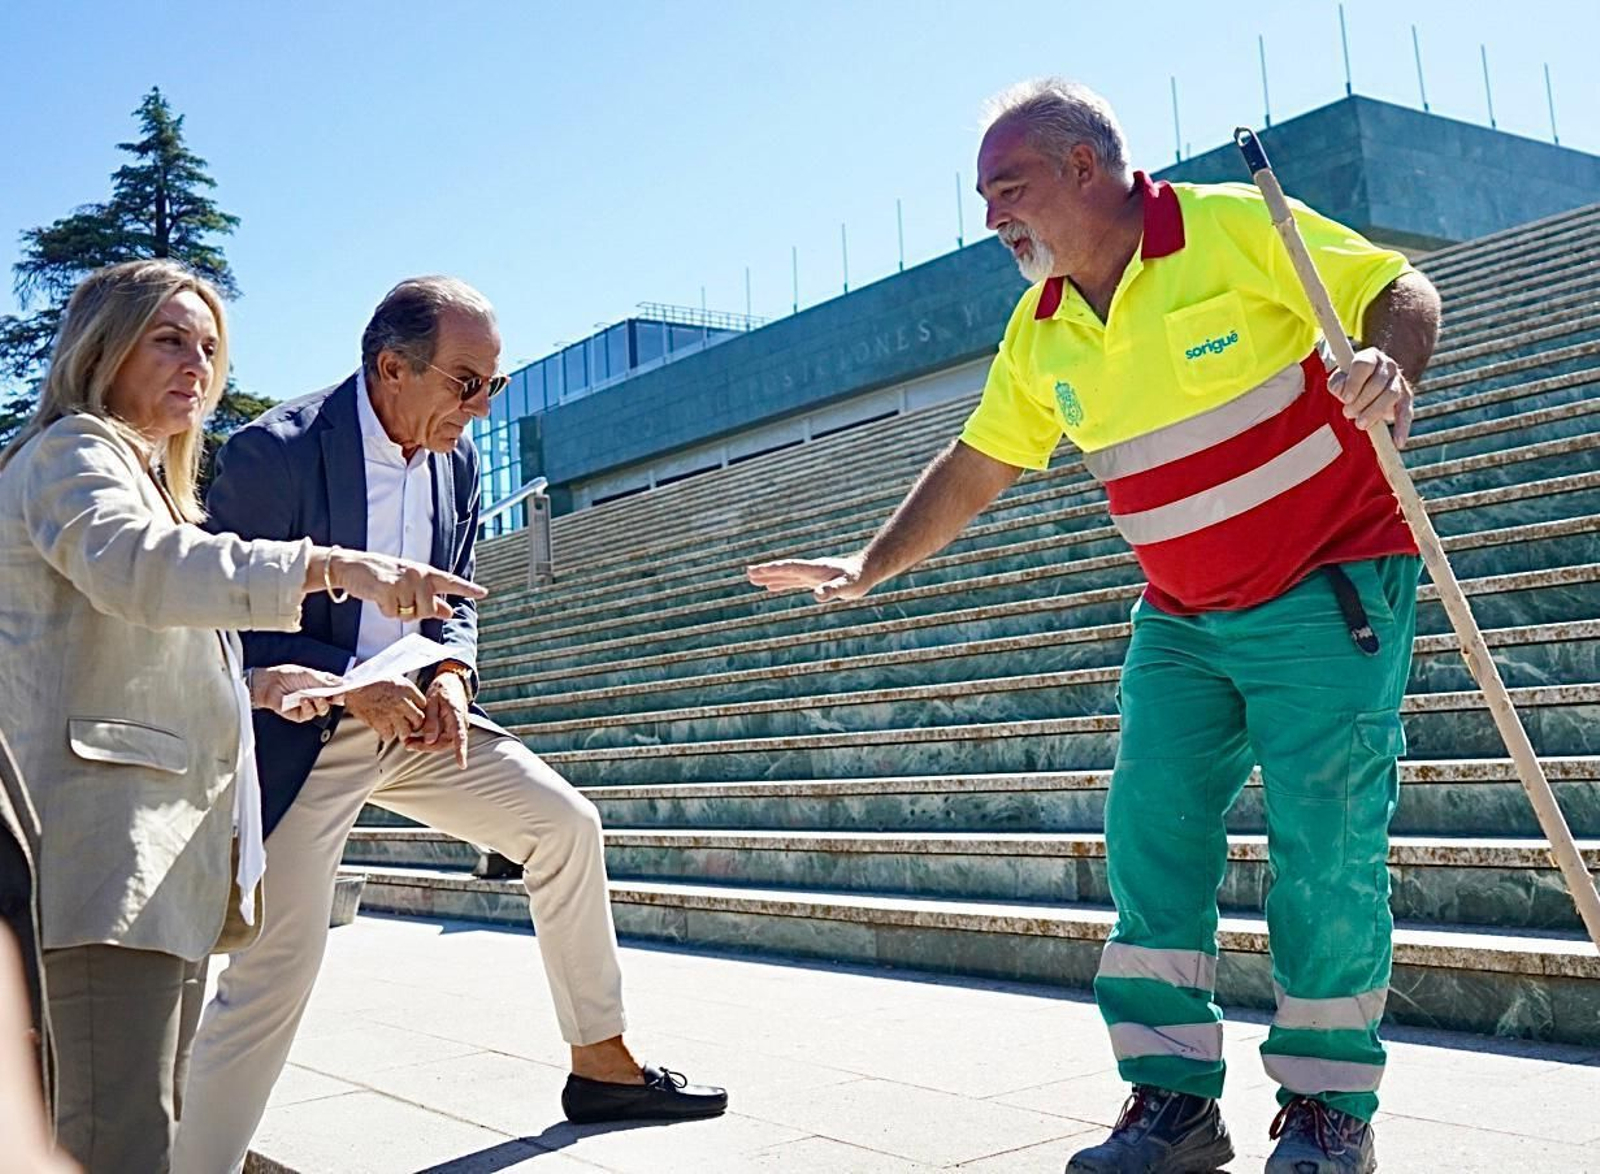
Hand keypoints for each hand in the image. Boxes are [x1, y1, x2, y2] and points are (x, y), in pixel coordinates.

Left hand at [249, 665, 344, 722]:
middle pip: (334, 702)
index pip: (337, 690)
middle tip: (336, 695)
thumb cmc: (287, 675)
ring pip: (323, 710)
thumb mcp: (309, 674)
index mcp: (322, 685)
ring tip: (314, 696)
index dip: (343, 690)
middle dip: (336, 699)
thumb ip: (325, 681)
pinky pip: (309, 715)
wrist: (269, 683)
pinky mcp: (299, 715)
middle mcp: (317, 697)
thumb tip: (341, 683)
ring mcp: (309, 706)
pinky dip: (308, 708)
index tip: (348, 689)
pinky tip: (302, 700)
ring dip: (321, 704)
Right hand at [318, 549, 487, 619]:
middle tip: (400, 601)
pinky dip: (385, 611)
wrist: (353, 566)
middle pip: (428, 610)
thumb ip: (432, 599)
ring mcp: (404, 581)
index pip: (450, 581)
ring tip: (388, 596)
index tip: (484, 593)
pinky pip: (393, 613)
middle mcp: (418, 574)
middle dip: (414, 612)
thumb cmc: (383, 577)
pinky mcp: (389, 589)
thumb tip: (450, 613)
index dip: (467, 589)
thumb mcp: (410, 585)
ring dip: (398, 611)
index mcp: (425, 572)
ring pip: (410, 614)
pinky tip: (379, 597)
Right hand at [342, 677, 427, 743]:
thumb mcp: (393, 678)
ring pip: (406, 731)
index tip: (414, 712)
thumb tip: (413, 700)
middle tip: (409, 725)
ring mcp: (391, 713)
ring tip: (397, 729)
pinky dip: (387, 734)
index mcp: (406, 688)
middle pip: (419, 719)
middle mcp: (402, 701)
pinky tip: (384, 729)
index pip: (423, 704)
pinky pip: (389, 735)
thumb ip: (405, 690)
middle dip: (415, 724)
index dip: (419, 710)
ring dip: (402, 732)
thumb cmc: (370, 680)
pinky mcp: (380, 722)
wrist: (351, 686)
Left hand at [407, 669, 469, 768]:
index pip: (460, 736)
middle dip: (427, 748)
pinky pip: (441, 738)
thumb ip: (431, 720)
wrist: (452, 682)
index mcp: (457, 715)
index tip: (462, 764)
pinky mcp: (451, 728)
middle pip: (445, 743)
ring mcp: (456, 727)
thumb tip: (430, 740)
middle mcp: (460, 723)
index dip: (460, 751)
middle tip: (407, 744)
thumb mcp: (432, 701)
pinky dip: (428, 740)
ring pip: (442, 743)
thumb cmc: (442, 689)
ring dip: (426, 745)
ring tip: (408, 742)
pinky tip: (416, 739)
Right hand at [746, 554, 868, 603]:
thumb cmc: (857, 579)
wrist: (866, 571)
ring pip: (786, 575)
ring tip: (753, 579)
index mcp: (813, 570)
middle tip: (747, 573)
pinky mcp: (814, 580)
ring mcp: (810, 575)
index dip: (772, 570)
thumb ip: (832, 590)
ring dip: (770, 577)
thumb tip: (817, 595)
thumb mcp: (846, 587)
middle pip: (783, 570)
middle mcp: (809, 570)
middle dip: (766, 572)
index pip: (788, 568)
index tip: (755, 571)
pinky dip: (781, 583)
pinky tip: (772, 587)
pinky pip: (793, 581)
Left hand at [1328, 346, 1414, 447]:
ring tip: (1360, 424)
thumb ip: (1337, 383)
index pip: (1363, 365)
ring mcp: (1400, 382)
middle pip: (1378, 383)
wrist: (1374, 380)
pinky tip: (1398, 443)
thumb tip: (1342, 392)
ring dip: (1375, 412)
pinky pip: (1406, 413)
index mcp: (1370, 357)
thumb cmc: (1351, 381)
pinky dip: (1402, 428)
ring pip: (1391, 395)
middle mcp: (1388, 366)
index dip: (1354, 382)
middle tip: (1347, 413)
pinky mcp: (1407, 399)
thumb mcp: (1340, 379)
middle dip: (1361, 401)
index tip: (1345, 399)